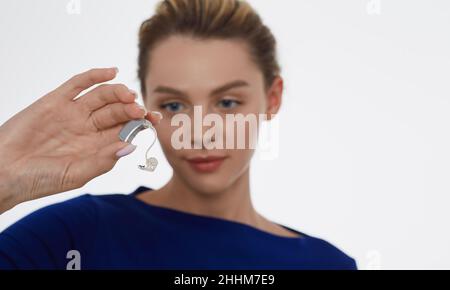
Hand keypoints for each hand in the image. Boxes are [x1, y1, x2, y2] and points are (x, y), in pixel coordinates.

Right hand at [0, 67, 160, 212]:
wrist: (4, 172)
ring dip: (117, 93)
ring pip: (102, 97)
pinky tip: (111, 72)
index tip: (154, 120)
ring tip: (128, 93)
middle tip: (139, 108)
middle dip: (131, 108)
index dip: (141, 123)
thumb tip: (130, 146)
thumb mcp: (76, 174)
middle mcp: (89, 128)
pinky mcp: (56, 101)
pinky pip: (78, 84)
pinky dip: (95, 76)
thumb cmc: (39, 180)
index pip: (126, 130)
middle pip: (118, 112)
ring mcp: (74, 113)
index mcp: (98, 146)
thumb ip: (103, 160)